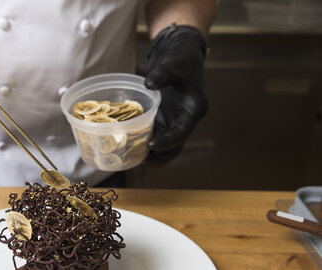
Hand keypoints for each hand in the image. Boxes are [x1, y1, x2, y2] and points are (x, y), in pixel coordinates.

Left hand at [145, 24, 207, 164]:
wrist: (181, 52)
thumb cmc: (180, 57)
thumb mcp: (172, 63)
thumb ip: (161, 74)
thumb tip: (148, 85)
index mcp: (195, 109)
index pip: (182, 132)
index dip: (168, 142)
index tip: (151, 145)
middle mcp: (186, 119)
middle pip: (175, 146)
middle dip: (160, 157)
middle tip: (140, 162)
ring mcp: (175, 120)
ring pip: (165, 145)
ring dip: (151, 154)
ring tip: (131, 159)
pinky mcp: (165, 118)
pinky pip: (156, 135)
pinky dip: (145, 142)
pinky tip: (129, 146)